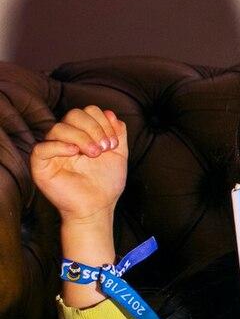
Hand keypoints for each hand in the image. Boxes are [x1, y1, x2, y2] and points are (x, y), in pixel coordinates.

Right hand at [30, 107, 127, 224]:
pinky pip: (41, 148)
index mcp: (83, 135)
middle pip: (73, 115)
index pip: (87, 112)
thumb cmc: (106, 183)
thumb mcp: (119, 153)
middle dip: (93, 128)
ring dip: (81, 137)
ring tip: (95, 154)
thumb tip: (110, 113)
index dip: (102, 122)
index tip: (114, 144)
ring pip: (58, 128)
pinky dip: (59, 146)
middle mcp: (66, 140)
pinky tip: (74, 152)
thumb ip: (118, 132)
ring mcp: (53, 152)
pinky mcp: (41, 166)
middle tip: (104, 148)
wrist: (98, 207)